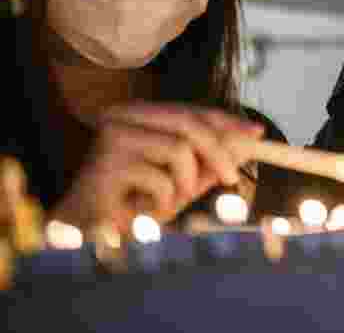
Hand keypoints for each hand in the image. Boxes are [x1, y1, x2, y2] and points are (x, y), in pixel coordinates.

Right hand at [51, 103, 262, 231]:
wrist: (86, 234)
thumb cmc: (133, 204)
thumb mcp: (181, 179)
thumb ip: (211, 160)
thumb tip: (249, 138)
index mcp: (139, 114)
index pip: (192, 111)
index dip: (228, 122)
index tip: (257, 133)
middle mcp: (122, 117)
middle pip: (189, 123)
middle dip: (219, 151)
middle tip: (232, 179)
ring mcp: (112, 137)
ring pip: (179, 149)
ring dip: (185, 183)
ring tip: (168, 201)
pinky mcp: (107, 164)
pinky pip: (160, 179)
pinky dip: (163, 200)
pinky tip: (144, 210)